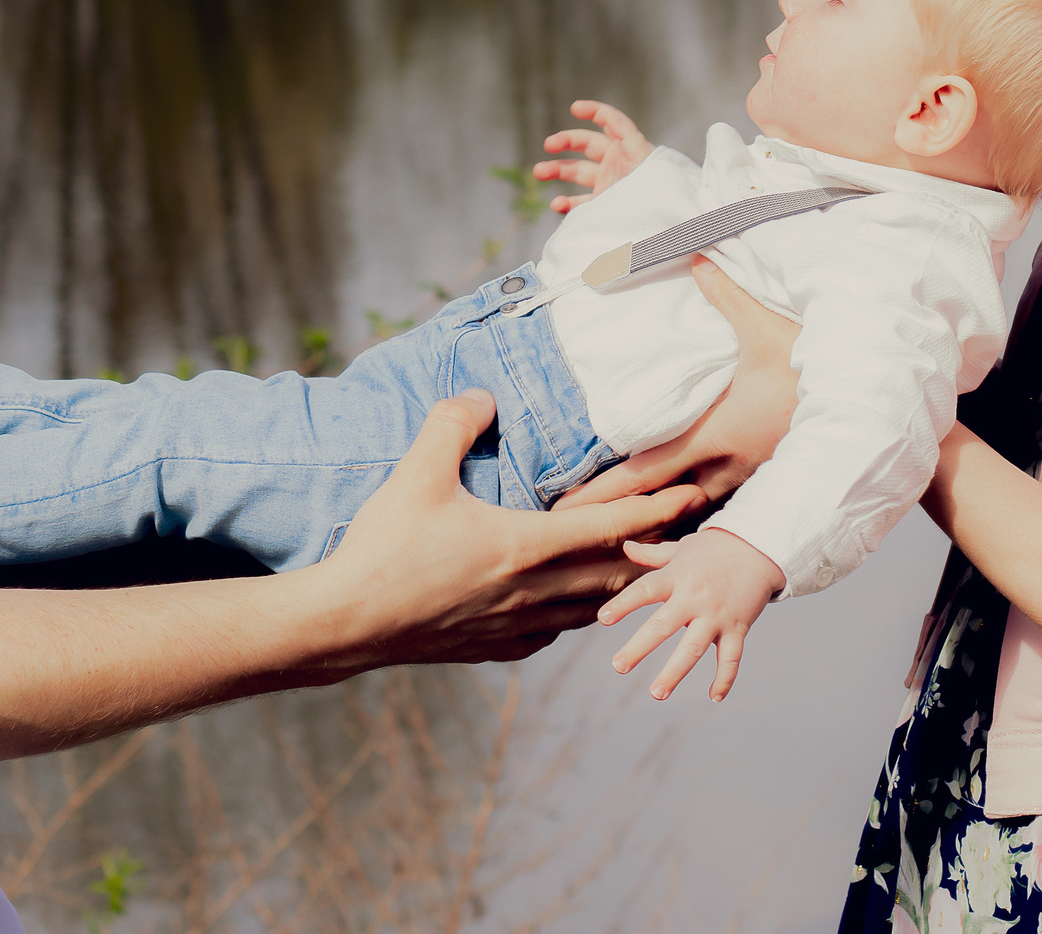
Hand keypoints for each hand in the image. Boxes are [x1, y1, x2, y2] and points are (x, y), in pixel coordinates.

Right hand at [311, 390, 707, 672]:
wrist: (348, 623)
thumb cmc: (384, 549)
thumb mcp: (416, 473)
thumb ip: (453, 423)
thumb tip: (483, 395)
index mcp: (525, 546)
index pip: (610, 526)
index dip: (657, 509)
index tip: (693, 494)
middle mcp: (533, 591)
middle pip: (616, 572)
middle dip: (656, 549)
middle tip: (686, 531)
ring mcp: (516, 625)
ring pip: (590, 608)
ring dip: (621, 585)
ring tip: (641, 566)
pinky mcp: (494, 647)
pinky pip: (553, 632)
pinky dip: (576, 614)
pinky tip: (569, 607)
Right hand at [534, 100, 654, 212]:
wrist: (672, 230)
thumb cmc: (664, 197)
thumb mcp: (649, 166)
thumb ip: (628, 145)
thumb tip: (608, 132)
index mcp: (633, 149)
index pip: (614, 122)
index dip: (595, 111)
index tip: (575, 108)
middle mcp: (619, 163)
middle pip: (588, 143)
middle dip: (566, 140)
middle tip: (549, 144)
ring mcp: (610, 184)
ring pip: (578, 171)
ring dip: (557, 169)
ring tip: (538, 172)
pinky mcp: (604, 206)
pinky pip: (581, 202)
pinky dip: (567, 203)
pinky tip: (557, 205)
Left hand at [553, 256, 799, 509]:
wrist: (873, 408)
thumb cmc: (816, 369)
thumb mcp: (766, 328)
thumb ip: (725, 296)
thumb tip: (696, 257)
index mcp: (716, 434)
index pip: (647, 473)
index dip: (604, 492)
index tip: (566, 509)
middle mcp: (727, 467)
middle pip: (660, 502)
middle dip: (619, 516)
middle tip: (574, 529)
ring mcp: (751, 480)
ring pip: (694, 508)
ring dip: (661, 518)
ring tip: (622, 532)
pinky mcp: (769, 481)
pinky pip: (724, 504)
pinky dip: (697, 512)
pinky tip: (683, 517)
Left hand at [600, 527, 784, 701]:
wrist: (759, 546)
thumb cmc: (714, 547)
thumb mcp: (681, 548)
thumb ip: (652, 554)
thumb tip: (625, 546)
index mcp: (677, 576)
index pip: (645, 590)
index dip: (624, 604)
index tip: (603, 619)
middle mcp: (695, 597)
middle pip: (663, 625)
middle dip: (639, 647)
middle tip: (618, 666)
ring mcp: (717, 614)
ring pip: (693, 648)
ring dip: (674, 672)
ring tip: (656, 694)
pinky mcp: (738, 627)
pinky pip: (731, 658)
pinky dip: (724, 679)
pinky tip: (714, 697)